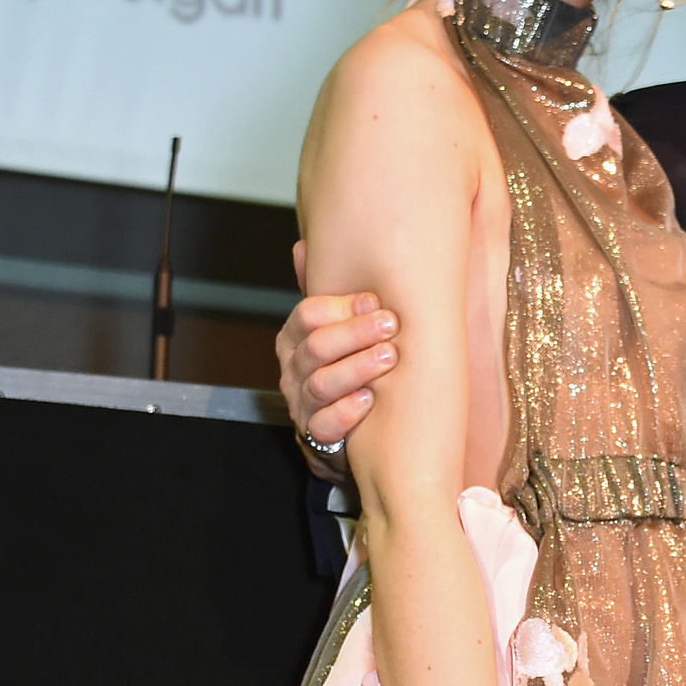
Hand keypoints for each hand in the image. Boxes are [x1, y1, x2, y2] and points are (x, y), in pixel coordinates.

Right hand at [276, 241, 399, 465]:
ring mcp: (302, 406)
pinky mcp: (317, 439)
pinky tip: (369, 400)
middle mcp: (294, 371)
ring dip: (357, 367)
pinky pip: (324, 425)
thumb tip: (303, 246)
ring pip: (320, 383)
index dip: (342, 307)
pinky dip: (347, 412)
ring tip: (389, 357)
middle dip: (355, 333)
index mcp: (296, 340)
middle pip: (315, 346)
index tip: (377, 301)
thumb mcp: (342, 332)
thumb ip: (331, 296)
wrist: (356, 435)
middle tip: (392, 325)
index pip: (307, 315)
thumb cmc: (352, 373)